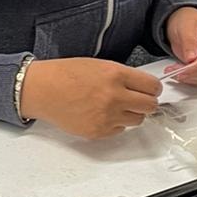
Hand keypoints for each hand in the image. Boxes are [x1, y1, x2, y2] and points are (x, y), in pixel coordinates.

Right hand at [19, 57, 161, 139]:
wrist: (42, 90)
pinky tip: (103, 114)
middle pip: (150, 106)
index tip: (151, 89)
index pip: (152, 86)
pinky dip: (117, 123)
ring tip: (118, 106)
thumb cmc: (66, 74)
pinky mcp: (99, 131)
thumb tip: (142, 87)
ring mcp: (107, 116)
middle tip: (139, 99)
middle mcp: (114, 96)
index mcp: (115, 75)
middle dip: (147, 102)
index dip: (153, 88)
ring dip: (133, 113)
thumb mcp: (100, 65)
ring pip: (138, 120)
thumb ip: (123, 76)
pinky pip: (120, 130)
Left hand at [165, 7, 196, 86]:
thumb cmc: (188, 21)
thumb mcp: (184, 26)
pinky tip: (184, 74)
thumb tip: (191, 58)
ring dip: (194, 78)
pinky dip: (196, 80)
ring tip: (177, 72)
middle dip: (194, 74)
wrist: (187, 22)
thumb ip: (189, 42)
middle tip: (176, 72)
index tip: (182, 71)